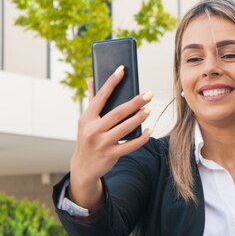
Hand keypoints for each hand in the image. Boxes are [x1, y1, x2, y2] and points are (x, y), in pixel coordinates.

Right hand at [69, 66, 151, 210]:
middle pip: (118, 112)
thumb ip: (92, 99)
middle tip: (149, 94)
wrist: (83, 166)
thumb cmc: (88, 137)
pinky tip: (150, 130)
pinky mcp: (111, 154)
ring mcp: (102, 143)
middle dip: (135, 102)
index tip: (122, 69)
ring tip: (149, 110)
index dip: (112, 82)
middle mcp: (93, 129)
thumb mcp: (86, 120)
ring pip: (125, 128)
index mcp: (86, 117)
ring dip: (139, 118)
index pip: (101, 96)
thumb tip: (91, 77)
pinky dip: (142, 138)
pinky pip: (131, 145)